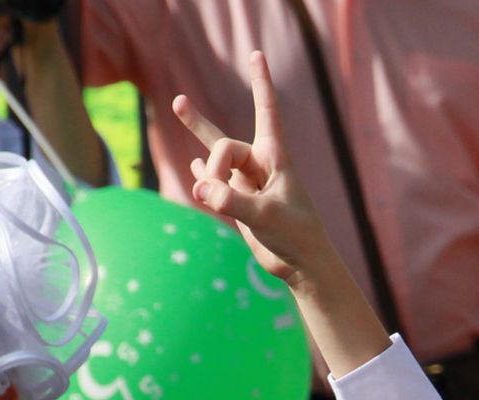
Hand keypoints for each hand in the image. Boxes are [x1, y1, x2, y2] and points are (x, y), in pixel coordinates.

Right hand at [174, 54, 337, 290]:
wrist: (300, 265)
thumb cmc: (295, 236)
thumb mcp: (265, 217)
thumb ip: (231, 201)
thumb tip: (201, 189)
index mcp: (276, 157)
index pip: (266, 110)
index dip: (261, 82)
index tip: (256, 54)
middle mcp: (260, 165)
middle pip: (224, 145)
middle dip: (214, 167)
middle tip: (212, 196)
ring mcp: (246, 183)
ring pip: (216, 154)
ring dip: (198, 129)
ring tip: (178, 102)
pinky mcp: (237, 202)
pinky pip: (214, 181)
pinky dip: (204, 175)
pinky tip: (196, 169)